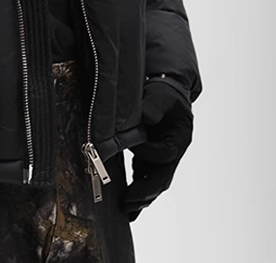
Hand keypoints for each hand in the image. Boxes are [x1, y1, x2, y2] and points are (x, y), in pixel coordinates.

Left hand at [121, 79, 193, 221]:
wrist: (166, 93)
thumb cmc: (165, 94)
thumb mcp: (161, 95)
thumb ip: (154, 105)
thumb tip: (147, 117)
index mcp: (179, 138)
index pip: (165, 153)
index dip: (149, 153)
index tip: (132, 146)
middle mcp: (173, 152)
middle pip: (162, 178)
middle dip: (145, 192)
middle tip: (126, 202)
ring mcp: (162, 158)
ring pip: (154, 183)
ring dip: (141, 198)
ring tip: (126, 211)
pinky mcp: (151, 159)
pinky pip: (145, 178)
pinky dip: (136, 190)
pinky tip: (126, 204)